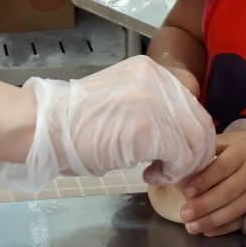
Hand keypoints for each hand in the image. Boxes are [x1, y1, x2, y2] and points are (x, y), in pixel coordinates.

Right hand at [0, 57, 216, 192]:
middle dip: (193, 154)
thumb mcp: (121, 101)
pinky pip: (181, 158)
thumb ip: (151, 108)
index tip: (173, 153)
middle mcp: (159, 81)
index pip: (191, 105)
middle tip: (173, 170)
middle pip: (201, 123)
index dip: (190, 135)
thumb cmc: (75, 122)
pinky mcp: (150, 130)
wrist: (44, 127)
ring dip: (182, 166)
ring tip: (158, 173)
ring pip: (195, 142)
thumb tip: (178, 135)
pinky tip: (150, 175)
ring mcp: (156, 104)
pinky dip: (172, 173)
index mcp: (151, 71)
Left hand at [178, 131, 245, 236]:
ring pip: (235, 210)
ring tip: (191, 227)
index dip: (203, 180)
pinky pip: (244, 219)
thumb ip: (217, 145)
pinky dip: (226, 228)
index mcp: (245, 152)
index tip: (186, 190)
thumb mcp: (242, 138)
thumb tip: (189, 155)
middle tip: (184, 214)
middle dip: (204, 205)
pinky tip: (210, 231)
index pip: (222, 167)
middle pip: (227, 192)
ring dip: (212, 221)